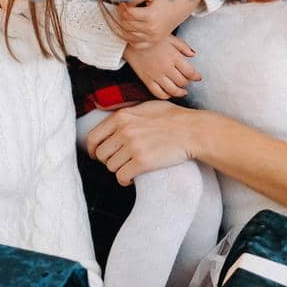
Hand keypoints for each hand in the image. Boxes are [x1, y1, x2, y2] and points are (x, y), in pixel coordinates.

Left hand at [86, 101, 201, 184]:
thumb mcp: (146, 107)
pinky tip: (132, 178)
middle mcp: (124, 130)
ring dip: (119, 170)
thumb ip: (127, 114)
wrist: (193, 131)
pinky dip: (125, 180)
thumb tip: (112, 120)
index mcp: (122, 116)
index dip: (93, 149)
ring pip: (111, 167)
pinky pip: (122, 176)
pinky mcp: (142, 162)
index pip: (93, 137)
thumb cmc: (174, 118)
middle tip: (120, 162)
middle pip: (101, 154)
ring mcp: (133, 146)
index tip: (96, 155)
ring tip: (130, 168)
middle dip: (108, 160)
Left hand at [116, 0, 201, 49]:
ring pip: (128, 35)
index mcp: (150, 15)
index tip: (122, 4)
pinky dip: (129, 39)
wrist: (179, 8)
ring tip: (124, 19)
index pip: (128, 14)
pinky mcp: (154, 42)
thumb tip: (125, 4)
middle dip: (120, 16)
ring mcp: (152, 37)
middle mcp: (151, 28)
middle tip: (121, 11)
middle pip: (127, 24)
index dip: (122, 8)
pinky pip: (136, 45)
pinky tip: (129, 31)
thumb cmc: (165, 0)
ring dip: (122, 27)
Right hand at [124, 34, 201, 98]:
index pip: (190, 72)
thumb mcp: (169, 38)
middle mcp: (166, 68)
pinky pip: (158, 93)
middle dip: (187, 83)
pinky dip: (166, 96)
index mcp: (174, 57)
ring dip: (180, 92)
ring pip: (173, 90)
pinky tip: (169, 93)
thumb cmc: (151, 38)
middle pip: (182, 82)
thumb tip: (193, 54)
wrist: (130, 41)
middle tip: (188, 81)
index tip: (198, 77)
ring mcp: (156, 75)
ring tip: (183, 91)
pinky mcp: (147, 80)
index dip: (196, 77)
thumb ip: (183, 46)